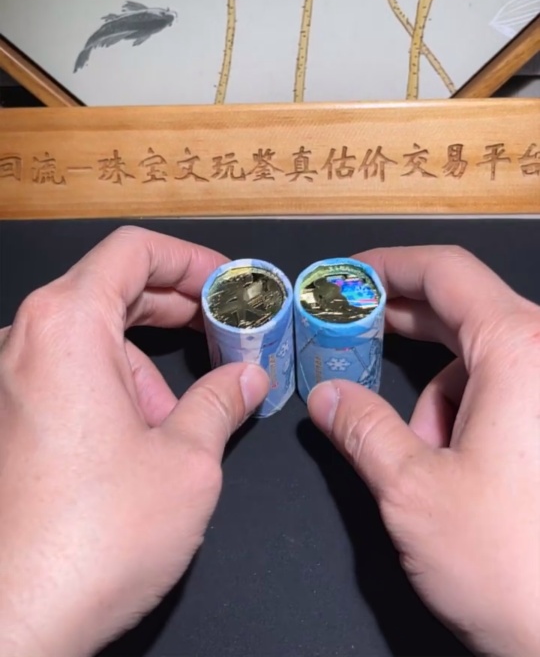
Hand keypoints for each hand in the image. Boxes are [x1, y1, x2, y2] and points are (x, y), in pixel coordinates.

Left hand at [0, 227, 268, 656]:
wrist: (14, 622)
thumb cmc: (93, 538)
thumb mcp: (187, 462)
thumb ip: (222, 402)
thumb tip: (247, 378)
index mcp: (67, 325)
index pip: (133, 250)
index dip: (190, 259)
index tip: (229, 284)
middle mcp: (25, 340)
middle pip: (108, 286)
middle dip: (173, 305)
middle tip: (224, 329)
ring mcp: (7, 381)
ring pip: (88, 335)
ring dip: (142, 358)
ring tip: (181, 414)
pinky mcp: (5, 419)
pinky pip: (64, 374)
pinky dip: (110, 384)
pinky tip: (141, 436)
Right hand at [308, 245, 539, 656]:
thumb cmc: (517, 566)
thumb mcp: (413, 490)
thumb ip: (362, 428)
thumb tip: (327, 395)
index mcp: (519, 350)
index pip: (446, 271)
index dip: (389, 266)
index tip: (347, 277)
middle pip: (464, 307)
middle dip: (402, 321)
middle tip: (348, 332)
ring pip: (483, 356)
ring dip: (437, 388)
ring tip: (414, 447)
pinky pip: (508, 388)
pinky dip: (469, 409)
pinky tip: (449, 459)